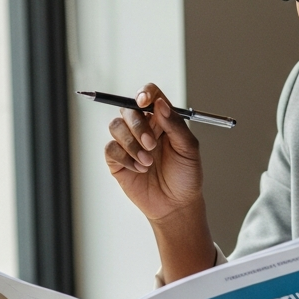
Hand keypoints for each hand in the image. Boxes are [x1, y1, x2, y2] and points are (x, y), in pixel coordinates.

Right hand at [104, 84, 203, 222]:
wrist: (176, 204)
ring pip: (115, 126)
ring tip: (148, 163)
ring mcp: (129, 143)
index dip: (144, 93)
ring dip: (132, 144)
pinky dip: (125, 158)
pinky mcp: (117, 160)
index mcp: (162, 119)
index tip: (145, 102)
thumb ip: (175, 125)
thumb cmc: (186, 175)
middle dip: (138, 125)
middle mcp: (143, 127)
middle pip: (128, 109)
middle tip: (151, 144)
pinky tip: (140, 169)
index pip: (149, 95)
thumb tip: (160, 104)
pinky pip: (110, 148)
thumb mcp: (189, 149)